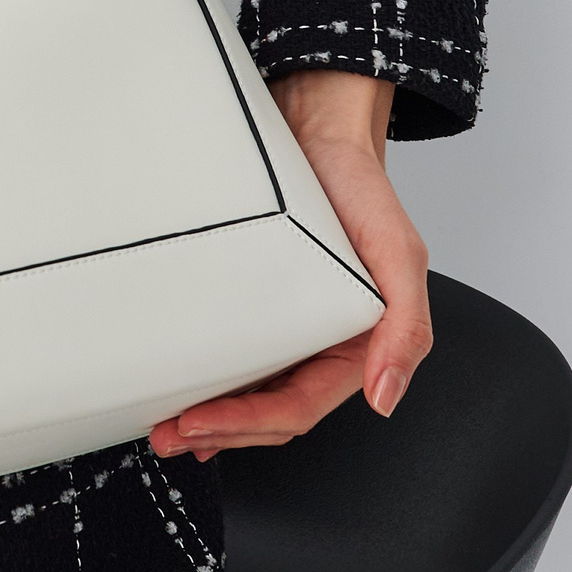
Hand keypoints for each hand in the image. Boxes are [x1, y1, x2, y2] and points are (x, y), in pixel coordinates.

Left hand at [147, 70, 432, 462]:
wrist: (319, 135)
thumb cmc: (363, 191)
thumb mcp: (400, 255)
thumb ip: (406, 330)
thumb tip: (386, 398)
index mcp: (359, 349)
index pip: (298, 408)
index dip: (248, 426)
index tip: (200, 426)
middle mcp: (322, 348)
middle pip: (268, 414)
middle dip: (220, 433)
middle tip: (168, 436)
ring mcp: (288, 331)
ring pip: (248, 394)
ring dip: (209, 419)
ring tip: (165, 429)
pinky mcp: (257, 307)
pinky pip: (234, 358)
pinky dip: (210, 384)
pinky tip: (182, 398)